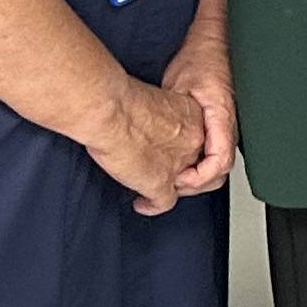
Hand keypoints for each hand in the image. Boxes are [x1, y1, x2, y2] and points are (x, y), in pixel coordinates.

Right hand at [80, 72, 201, 214]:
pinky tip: (142, 203)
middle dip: (177, 167)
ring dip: (167, 187)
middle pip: (194, 163)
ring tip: (150, 185)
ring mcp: (178, 164)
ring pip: (183, 185)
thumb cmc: (120, 100)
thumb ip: (156, 114)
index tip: (164, 146)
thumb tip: (145, 125)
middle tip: (156, 165)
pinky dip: (152, 206)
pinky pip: (164, 203)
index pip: (196, 138)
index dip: (180, 146)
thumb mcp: (150, 100)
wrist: (110, 112)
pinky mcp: (160, 183)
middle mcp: (191, 141)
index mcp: (191, 115)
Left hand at [161, 17, 236, 196]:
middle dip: (194, 185)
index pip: (219, 164)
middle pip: (219, 173)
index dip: (198, 179)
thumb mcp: (180, 85)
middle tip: (168, 184)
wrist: (214, 42)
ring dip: (196, 176)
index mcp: (222, 118)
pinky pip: (213, 154)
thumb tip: (162, 143)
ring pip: (218, 167)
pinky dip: (198, 164)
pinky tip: (180, 161)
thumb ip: (176, 116)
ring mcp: (226, 128)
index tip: (177, 179)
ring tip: (171, 176)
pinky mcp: (220, 126)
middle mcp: (229, 127)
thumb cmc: (200, 58)